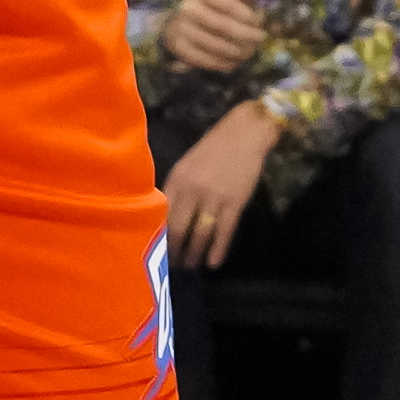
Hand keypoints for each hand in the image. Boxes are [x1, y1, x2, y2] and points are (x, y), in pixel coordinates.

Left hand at [161, 104, 279, 268]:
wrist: (245, 133)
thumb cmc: (213, 148)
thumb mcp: (187, 165)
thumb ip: (177, 189)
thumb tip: (166, 218)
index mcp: (177, 179)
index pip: (163, 214)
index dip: (159, 235)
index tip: (155, 250)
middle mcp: (193, 189)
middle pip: (179, 229)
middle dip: (174, 251)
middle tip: (172, 266)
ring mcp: (215, 197)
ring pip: (201, 233)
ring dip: (194, 254)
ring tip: (190, 266)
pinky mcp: (235, 202)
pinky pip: (224, 231)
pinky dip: (218, 250)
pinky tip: (213, 264)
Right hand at [164, 0, 269, 77]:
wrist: (180, 22)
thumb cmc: (211, 5)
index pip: (227, 3)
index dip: (245, 14)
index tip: (257, 21)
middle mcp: (188, 8)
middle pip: (224, 26)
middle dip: (247, 34)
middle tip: (260, 38)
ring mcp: (182, 30)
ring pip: (218, 46)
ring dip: (239, 51)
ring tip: (251, 50)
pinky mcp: (181, 49)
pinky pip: (209, 60)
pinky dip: (227, 62)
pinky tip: (237, 60)